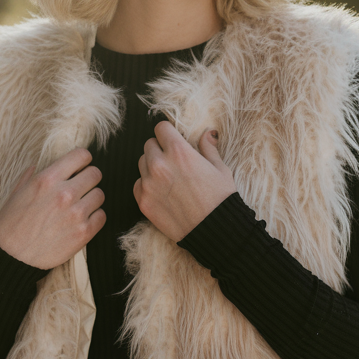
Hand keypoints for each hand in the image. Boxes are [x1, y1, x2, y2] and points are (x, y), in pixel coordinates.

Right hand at [0, 147, 104, 268]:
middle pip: (95, 174)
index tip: (80, 166)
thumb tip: (39, 165)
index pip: (81, 156)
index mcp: (47, 179)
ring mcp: (76, 213)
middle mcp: (64, 193)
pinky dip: (94, 217)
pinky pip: (102, 216)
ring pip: (100, 195)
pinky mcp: (84, 233)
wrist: (11, 257)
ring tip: (79, 206)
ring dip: (91, 199)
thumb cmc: (10, 224)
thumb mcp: (16, 193)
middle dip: (88, 179)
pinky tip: (82, 221)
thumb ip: (31, 176)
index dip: (82, 160)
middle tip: (81, 188)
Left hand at [134, 122, 235, 241]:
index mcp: (178, 151)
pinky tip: (162, 193)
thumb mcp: (220, 168)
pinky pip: (138, 184)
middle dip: (160, 149)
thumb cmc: (220, 199)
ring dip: (152, 166)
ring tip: (169, 178)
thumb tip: (207, 133)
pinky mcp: (143, 201)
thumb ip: (208, 147)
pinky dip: (146, 185)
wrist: (214, 231)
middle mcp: (159, 164)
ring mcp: (148, 184)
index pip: (161, 128)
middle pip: (149, 144)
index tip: (173, 140)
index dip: (168, 133)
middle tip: (173, 161)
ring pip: (142, 163)